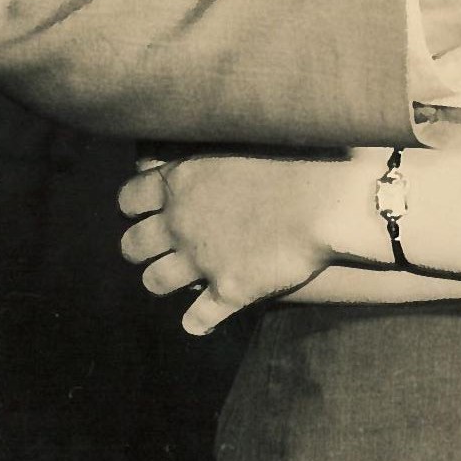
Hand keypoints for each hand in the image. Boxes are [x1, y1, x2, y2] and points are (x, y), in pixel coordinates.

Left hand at [117, 153, 377, 336]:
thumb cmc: (296, 156)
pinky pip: (196, 318)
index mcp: (180, 181)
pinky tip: (203, 319)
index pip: (128, 198)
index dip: (134, 207)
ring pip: (153, 282)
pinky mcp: (229, 290)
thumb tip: (199, 146)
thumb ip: (210, 151)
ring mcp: (201, 259)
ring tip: (180, 280)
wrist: (332, 196)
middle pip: (131, 245)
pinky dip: (197, 321)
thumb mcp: (240, 139)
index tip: (147, 210)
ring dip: (163, 281)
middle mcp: (180, 222)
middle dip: (140, 248)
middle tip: (161, 247)